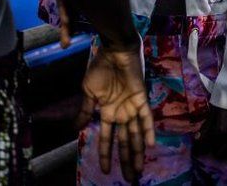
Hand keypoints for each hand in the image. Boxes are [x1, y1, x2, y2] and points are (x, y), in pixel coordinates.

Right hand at [77, 48, 154, 180]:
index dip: (107, 156)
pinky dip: (149, 131)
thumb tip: (76, 129)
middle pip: (125, 143)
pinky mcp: (142, 98)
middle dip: (127, 161)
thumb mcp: (88, 92)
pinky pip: (147, 117)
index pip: (108, 140)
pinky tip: (150, 145)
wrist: (113, 52)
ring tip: (139, 169)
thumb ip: (85, 111)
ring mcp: (132, 107)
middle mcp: (122, 114)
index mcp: (108, 113)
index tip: (106, 172)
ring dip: (137, 152)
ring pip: (136, 135)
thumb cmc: (100, 69)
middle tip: (130, 179)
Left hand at [194, 106, 226, 160]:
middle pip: (217, 153)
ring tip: (218, 151)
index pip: (205, 146)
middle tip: (207, 148)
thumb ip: (207, 126)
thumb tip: (197, 138)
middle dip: (210, 151)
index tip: (196, 151)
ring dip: (222, 155)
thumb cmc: (225, 97)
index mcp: (219, 130)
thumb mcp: (213, 110)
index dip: (198, 150)